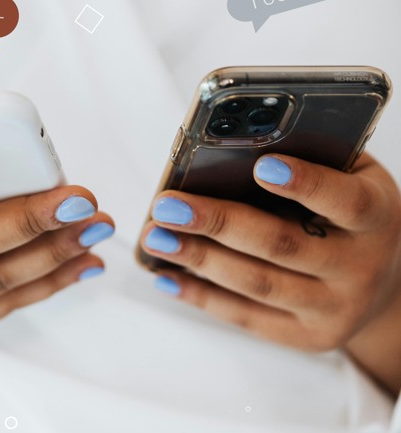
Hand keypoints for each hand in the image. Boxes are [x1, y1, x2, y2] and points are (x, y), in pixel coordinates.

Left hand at [140, 153, 400, 390]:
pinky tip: (167, 274)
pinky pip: (246, 317)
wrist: (383, 284)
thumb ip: (311, 161)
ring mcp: (333, 309)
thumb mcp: (350, 178)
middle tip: (168, 206)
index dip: (304, 184)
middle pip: (281, 245)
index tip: (260, 165)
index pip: (344, 201)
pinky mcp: (305, 336)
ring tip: (156, 237)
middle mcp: (360, 268)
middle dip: (217, 223)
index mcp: (375, 217)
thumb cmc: (350, 217)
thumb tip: (234, 147)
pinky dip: (201, 295)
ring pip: (256, 284)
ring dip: (199, 259)